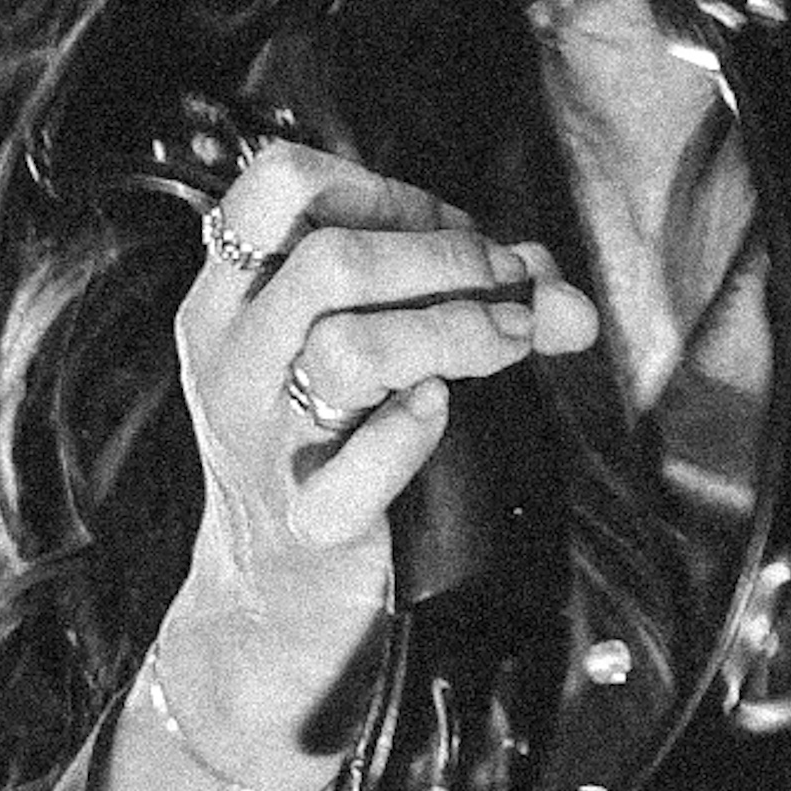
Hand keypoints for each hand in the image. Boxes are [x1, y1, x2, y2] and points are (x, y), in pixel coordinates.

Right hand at [167, 142, 597, 733]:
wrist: (272, 605)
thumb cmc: (327, 455)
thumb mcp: (364, 361)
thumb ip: (462, 305)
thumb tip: (562, 295)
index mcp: (229, 301)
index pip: (279, 185)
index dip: (382, 187)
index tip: (447, 228)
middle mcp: (232, 363)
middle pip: (327, 259)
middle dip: (442, 256)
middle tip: (505, 285)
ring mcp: (263, 444)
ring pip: (348, 346)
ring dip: (452, 329)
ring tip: (511, 341)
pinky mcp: (309, 521)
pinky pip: (362, 464)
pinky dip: (415, 429)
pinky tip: (444, 412)